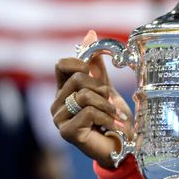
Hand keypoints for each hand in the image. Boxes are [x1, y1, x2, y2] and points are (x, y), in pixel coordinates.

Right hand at [51, 30, 133, 168]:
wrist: (121, 144)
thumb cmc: (111, 117)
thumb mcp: (105, 87)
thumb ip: (96, 66)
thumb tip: (89, 34)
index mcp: (64, 90)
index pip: (61, 64)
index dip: (80, 63)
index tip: (96, 74)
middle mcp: (56, 104)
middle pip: (78, 79)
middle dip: (102, 88)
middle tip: (111, 102)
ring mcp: (58, 119)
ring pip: (84, 95)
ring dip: (107, 104)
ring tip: (114, 115)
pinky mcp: (66, 132)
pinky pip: (89, 112)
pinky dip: (106, 117)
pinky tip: (112, 125)